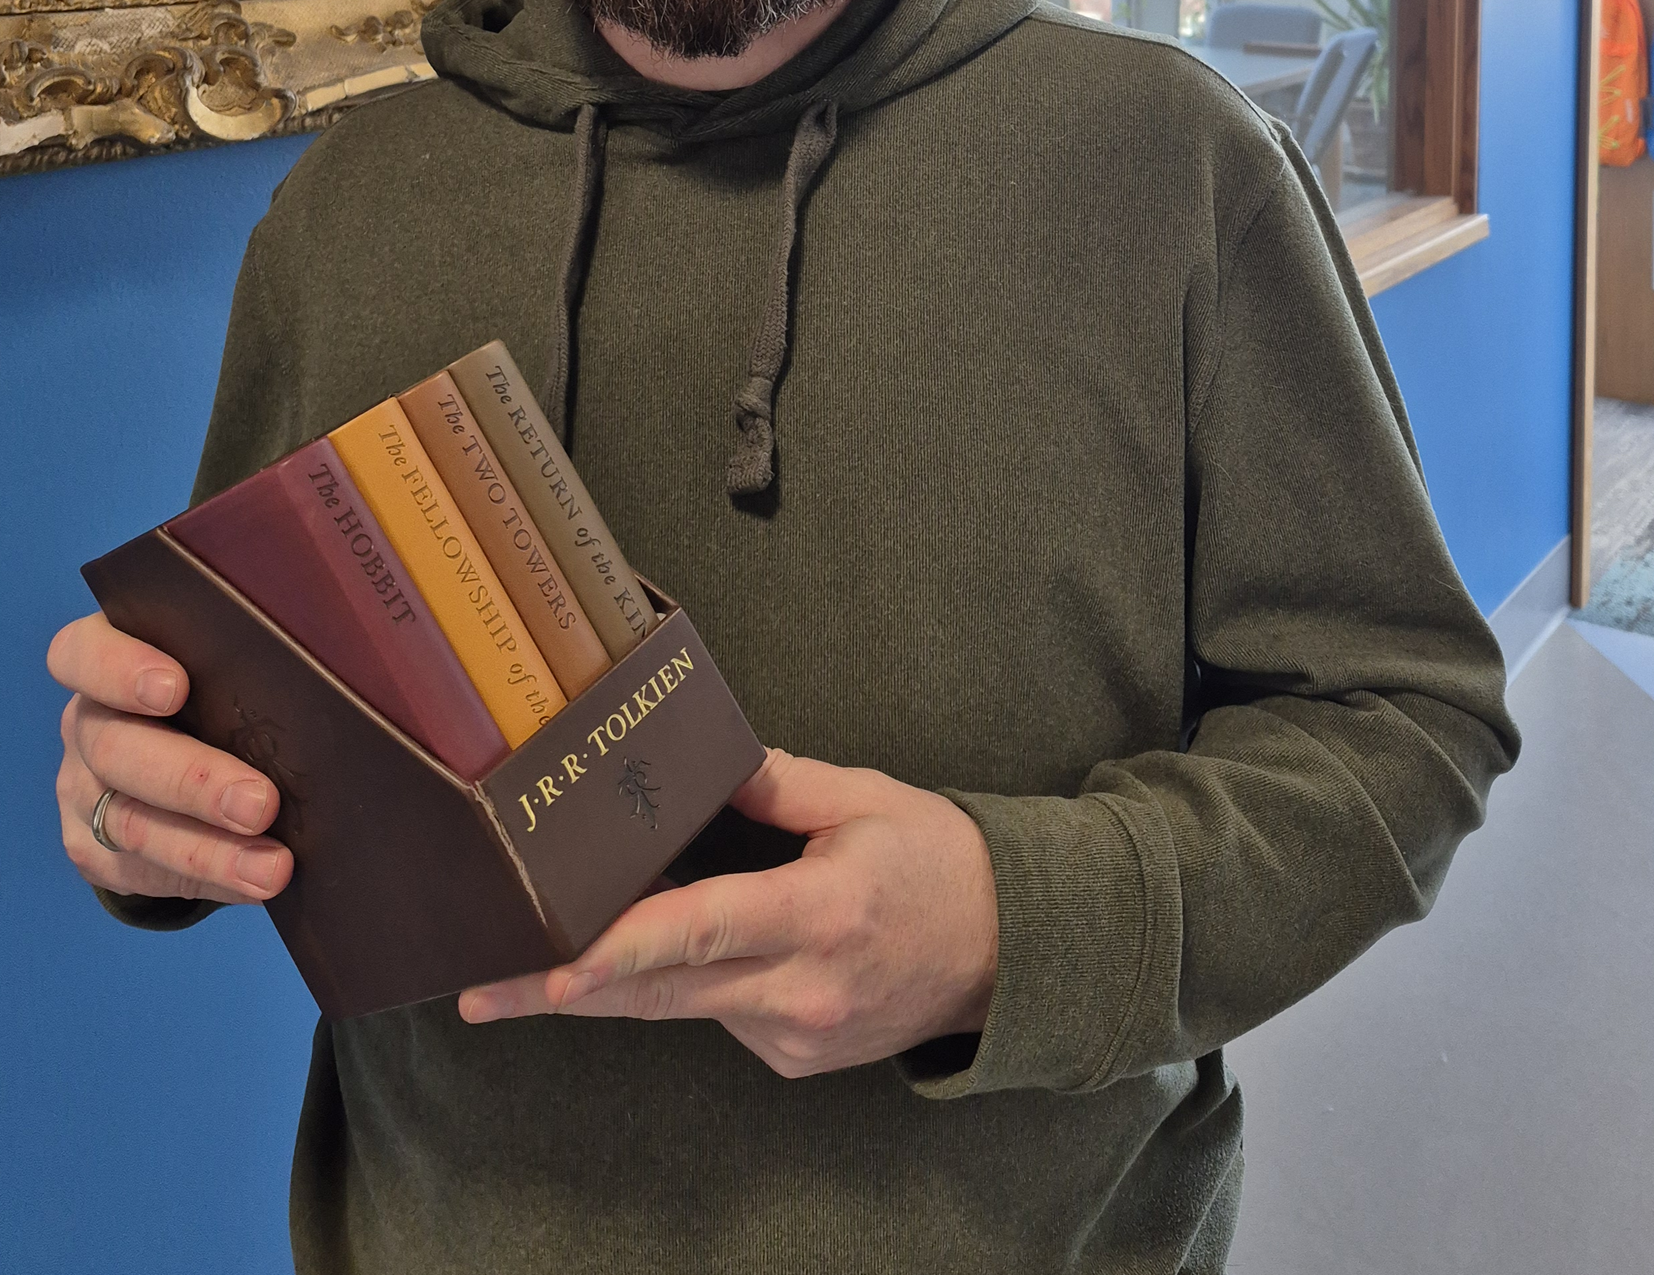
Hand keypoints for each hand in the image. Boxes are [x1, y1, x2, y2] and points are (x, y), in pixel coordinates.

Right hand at [47, 611, 292, 905]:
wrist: (184, 760)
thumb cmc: (226, 685)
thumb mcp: (232, 659)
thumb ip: (257, 648)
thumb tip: (346, 650)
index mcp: (108, 657)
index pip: (83, 654)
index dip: (119, 669)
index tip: (176, 689)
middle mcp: (87, 722)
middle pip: (117, 748)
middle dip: (194, 780)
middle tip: (261, 802)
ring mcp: (82, 788)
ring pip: (130, 822)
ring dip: (209, 850)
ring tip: (273, 867)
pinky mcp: (95, 848)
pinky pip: (144, 871)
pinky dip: (209, 878)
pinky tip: (255, 883)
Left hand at [460, 749, 998, 1076]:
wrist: (1007, 953)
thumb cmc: (939, 862)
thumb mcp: (869, 800)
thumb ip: (783, 782)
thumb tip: (709, 760)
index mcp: (822, 913)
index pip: (704, 931)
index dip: (622, 951)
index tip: (552, 971)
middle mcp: (803, 988)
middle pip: (663, 991)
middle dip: (564, 992)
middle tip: (479, 989)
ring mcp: (797, 1035)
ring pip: (683, 1006)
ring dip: (619, 981)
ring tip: (538, 963)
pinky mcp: (794, 1059)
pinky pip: (721, 1017)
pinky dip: (691, 984)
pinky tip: (696, 948)